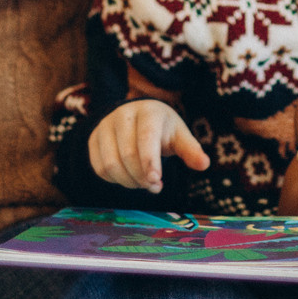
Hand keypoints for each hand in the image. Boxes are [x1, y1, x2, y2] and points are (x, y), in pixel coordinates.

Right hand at [88, 98, 209, 190]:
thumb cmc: (162, 128)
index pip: (146, 138)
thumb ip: (190, 149)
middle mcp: (122, 115)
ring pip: (111, 164)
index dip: (150, 162)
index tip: (156, 181)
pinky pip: (100, 168)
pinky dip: (115, 180)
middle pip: (128, 155)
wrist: (135, 117)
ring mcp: (104, 127)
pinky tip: (128, 177)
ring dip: (129, 182)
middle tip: (156, 187)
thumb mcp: (179, 135)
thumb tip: (204, 164)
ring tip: (143, 183)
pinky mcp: (93, 140)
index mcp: (148, 111)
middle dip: (142, 178)